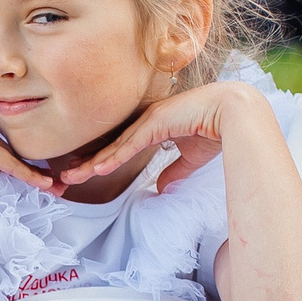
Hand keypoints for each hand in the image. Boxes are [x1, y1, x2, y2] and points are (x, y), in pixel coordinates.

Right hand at [0, 111, 61, 194]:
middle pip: (14, 154)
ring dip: (39, 175)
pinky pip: (15, 166)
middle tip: (52, 184)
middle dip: (34, 169)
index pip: (0, 152)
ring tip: (56, 188)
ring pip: (19, 160)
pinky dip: (31, 176)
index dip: (17, 165)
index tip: (30, 177)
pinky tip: (46, 184)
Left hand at [59, 82, 258, 190]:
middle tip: (67, 176)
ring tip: (72, 175)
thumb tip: (161, 188)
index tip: (85, 171)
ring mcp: (149, 120)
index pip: (121, 146)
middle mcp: (146, 121)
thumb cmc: (216, 129)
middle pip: (111, 146)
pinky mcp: (156, 123)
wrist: (234, 112)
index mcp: (153, 126)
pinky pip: (129, 145)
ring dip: (92, 163)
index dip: (102, 159)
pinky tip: (97, 168)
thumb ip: (174, 172)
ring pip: (115, 146)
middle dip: (87, 162)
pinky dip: (113, 157)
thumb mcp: (190, 158)